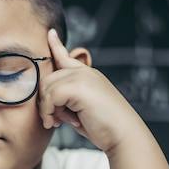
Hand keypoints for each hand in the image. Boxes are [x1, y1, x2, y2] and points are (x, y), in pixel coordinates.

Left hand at [38, 29, 144, 152]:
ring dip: (46, 109)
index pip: (66, 56)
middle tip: (52, 120)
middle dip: (44, 102)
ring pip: (47, 88)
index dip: (55, 45)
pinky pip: (51, 96)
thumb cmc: (104, 127)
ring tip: (56, 122)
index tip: (50, 33)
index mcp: (87, 75)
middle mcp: (84, 72)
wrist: (123, 134)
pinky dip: (49, 111)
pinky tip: (58, 122)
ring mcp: (82, 77)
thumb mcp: (80, 110)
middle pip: (47, 79)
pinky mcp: (79, 86)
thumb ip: (65, 101)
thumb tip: (47, 101)